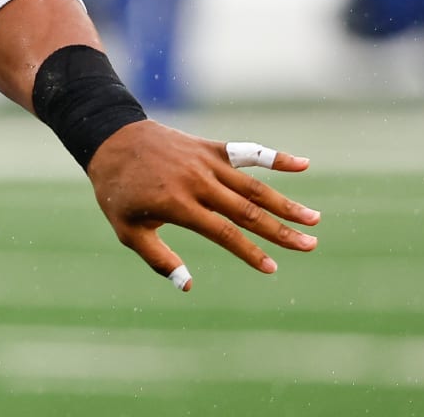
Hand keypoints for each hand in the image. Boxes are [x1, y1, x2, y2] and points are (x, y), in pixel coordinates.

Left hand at [84, 120, 319, 291]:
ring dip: (285, 201)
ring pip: (253, 184)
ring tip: (314, 219)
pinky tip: (304, 164)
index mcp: (177, 204)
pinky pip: (247, 152)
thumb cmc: (118, 191)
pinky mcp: (208, 147)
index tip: (272, 268)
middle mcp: (196, 181)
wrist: (109, 138)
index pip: (223, 232)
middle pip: (247, 210)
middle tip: (310, 245)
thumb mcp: (128, 229)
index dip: (249, 252)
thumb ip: (158, 258)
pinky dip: (275, 157)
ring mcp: (205, 161)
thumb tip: (189, 285)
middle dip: (280, 230)